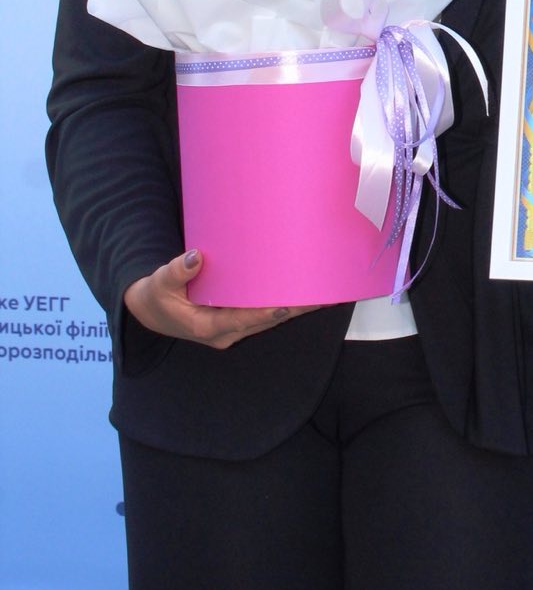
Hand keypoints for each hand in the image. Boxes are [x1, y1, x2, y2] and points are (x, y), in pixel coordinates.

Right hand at [123, 249, 316, 350]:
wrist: (153, 313)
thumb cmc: (156, 295)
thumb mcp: (159, 283)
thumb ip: (176, 271)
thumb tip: (195, 257)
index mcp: (205, 326)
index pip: (240, 320)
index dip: (263, 315)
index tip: (285, 307)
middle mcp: (224, 332)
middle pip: (263, 322)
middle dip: (291, 311)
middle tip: (319, 298)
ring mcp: (232, 330)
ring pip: (268, 322)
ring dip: (293, 310)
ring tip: (322, 296)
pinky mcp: (237, 323)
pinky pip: (264, 317)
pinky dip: (283, 308)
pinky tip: (304, 298)